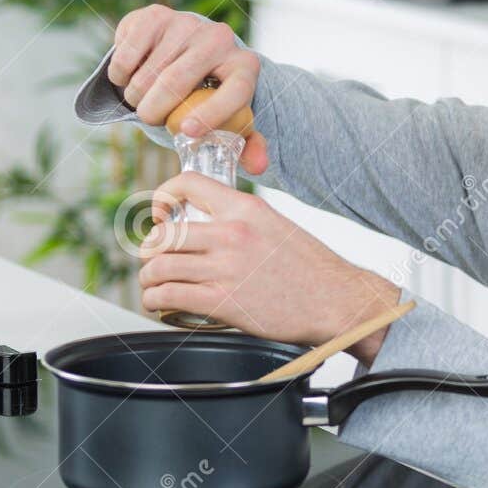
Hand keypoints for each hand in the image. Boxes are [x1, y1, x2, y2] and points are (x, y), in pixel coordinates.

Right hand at [107, 5, 269, 175]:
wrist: (194, 52)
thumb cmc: (214, 95)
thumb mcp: (234, 119)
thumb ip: (249, 145)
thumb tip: (257, 167)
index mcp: (245, 67)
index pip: (235, 92)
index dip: (211, 115)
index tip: (186, 132)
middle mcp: (220, 39)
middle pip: (178, 82)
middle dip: (155, 110)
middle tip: (150, 119)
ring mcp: (187, 24)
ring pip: (149, 71)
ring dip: (136, 96)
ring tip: (141, 101)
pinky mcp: (156, 15)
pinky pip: (127, 53)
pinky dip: (120, 75)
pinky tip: (129, 79)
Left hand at [138, 172, 402, 363]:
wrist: (339, 301)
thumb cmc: (314, 270)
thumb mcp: (277, 226)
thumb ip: (242, 222)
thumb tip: (211, 228)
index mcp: (245, 207)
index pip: (187, 184)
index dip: (163, 198)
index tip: (161, 215)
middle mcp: (231, 233)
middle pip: (164, 234)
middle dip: (149, 250)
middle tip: (153, 260)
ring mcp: (226, 268)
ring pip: (160, 266)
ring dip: (149, 278)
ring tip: (153, 286)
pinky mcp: (223, 301)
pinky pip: (170, 295)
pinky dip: (154, 300)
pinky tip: (159, 304)